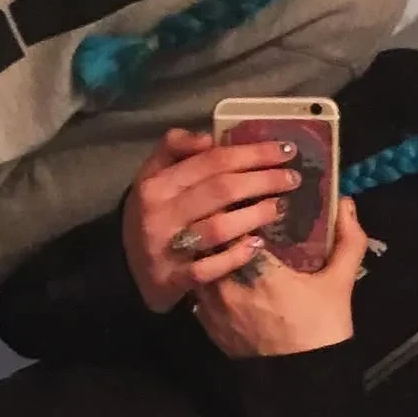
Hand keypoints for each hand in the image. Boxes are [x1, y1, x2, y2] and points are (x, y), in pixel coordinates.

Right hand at [122, 128, 302, 312]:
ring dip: (255, 215)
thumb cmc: (153, 214)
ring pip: (218, 228)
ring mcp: (166, 248)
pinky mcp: (173, 279)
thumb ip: (175, 149)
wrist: (125, 268)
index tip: (285, 150)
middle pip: (221, 190)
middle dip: (263, 180)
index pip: (213, 160)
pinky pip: (210, 268)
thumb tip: (207, 137)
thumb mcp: (154, 176)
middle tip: (292, 179)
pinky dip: (236, 256)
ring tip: (279, 208)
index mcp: (157, 183)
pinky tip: (258, 246)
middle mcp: (160, 213)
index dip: (253, 153)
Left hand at [193, 199, 367, 357]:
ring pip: (202, 260)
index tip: (257, 194)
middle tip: (242, 210)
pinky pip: (200, 285)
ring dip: (215, 246)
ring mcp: (211, 304)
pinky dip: (210, 272)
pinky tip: (227, 269)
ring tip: (232, 237)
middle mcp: (226, 281)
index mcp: (258, 267)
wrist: (299, 383)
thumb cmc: (321, 328)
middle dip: (226, 220)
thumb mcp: (341, 282)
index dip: (245, 202)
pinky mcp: (206, 322)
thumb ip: (348, 239)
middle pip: (214, 236)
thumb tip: (345, 203)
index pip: (237, 218)